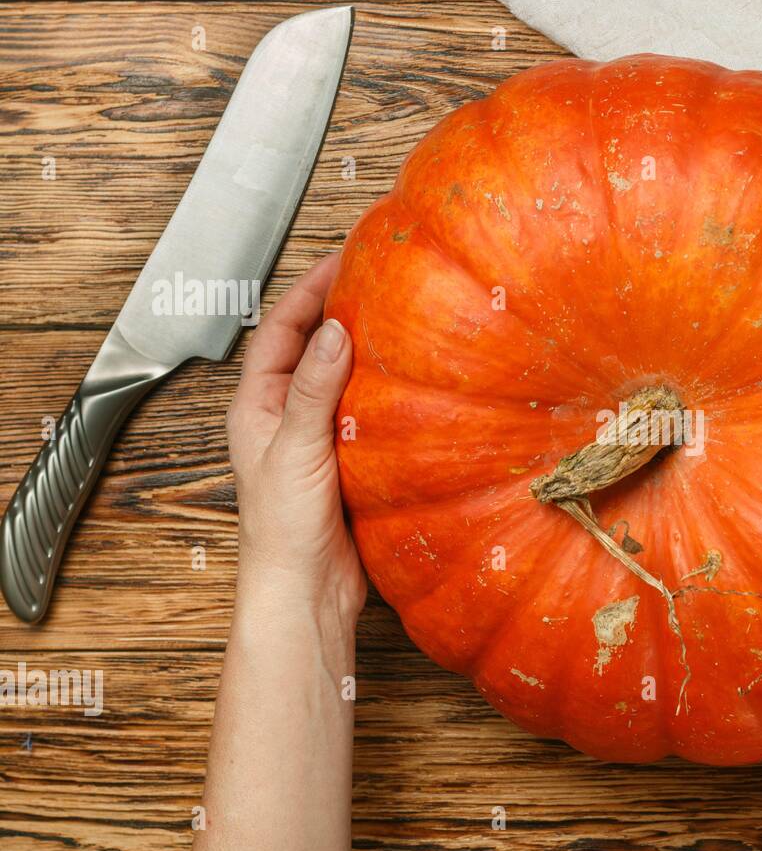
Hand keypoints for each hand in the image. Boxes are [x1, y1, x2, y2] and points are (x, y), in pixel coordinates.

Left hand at [224, 252, 365, 624]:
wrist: (307, 590)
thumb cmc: (281, 529)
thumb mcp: (295, 449)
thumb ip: (313, 389)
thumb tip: (332, 332)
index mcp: (258, 405)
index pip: (280, 329)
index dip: (310, 290)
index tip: (344, 260)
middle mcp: (286, 415)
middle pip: (312, 346)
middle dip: (342, 312)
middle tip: (380, 282)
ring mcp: (318, 437)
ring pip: (343, 379)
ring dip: (368, 352)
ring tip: (402, 322)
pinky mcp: (349, 460)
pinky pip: (369, 413)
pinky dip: (388, 392)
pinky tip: (415, 384)